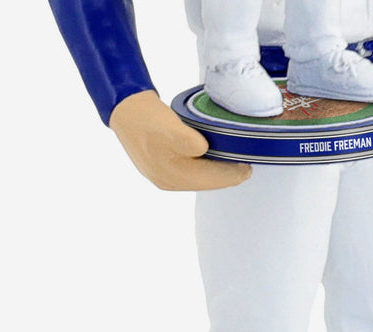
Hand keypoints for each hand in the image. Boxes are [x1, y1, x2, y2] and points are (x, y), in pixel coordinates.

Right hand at [109, 90, 251, 190]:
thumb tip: (204, 150)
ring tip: (234, 166)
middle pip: (205, 183)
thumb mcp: (169, 127)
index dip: (230, 175)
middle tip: (246, 169)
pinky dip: (206, 168)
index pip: (209, 181)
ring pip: (199, 178)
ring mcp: (164, 175)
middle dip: (226, 177)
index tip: (248, 169)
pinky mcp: (163, 166)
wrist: (124, 108)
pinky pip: (191, 172)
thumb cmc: (146, 117)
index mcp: (171, 176)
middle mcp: (168, 181)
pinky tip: (214, 161)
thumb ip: (188, 142)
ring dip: (216, 173)